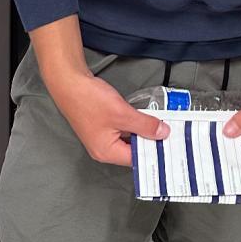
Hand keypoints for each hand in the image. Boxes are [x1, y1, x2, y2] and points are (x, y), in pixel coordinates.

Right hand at [49, 70, 169, 166]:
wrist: (69, 82)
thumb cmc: (90, 100)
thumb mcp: (122, 113)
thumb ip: (144, 125)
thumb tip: (163, 133)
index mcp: (106, 152)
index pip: (136, 158)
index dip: (154, 151)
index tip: (172, 144)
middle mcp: (103, 149)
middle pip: (133, 150)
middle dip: (150, 141)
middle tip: (171, 133)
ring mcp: (102, 137)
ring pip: (129, 138)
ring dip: (143, 131)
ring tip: (162, 125)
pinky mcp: (102, 125)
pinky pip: (123, 129)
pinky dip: (134, 124)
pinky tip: (145, 117)